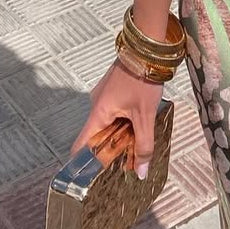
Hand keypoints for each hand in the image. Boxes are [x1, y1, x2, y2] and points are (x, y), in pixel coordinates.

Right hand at [71, 60, 163, 177]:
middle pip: (97, 137)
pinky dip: (125, 123)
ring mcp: (105, 98)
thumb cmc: (143, 79)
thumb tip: (141, 172)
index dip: (84, 164)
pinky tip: (140, 126)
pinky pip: (115, 114)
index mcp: (98, 113)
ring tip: (137, 146)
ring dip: (121, 136)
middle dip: (111, 152)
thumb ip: (144, 145)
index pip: (81, 146)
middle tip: (126, 164)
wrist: (148, 50)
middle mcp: (96, 106)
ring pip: (108, 125)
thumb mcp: (146, 116)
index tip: (91, 179)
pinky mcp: (114, 92)